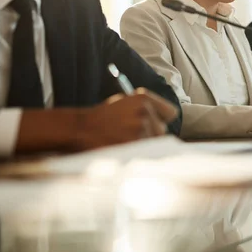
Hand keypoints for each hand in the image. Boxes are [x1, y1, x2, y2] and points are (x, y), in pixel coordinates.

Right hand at [17, 88, 178, 153]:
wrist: (80, 128)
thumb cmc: (102, 118)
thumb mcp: (125, 104)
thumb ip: (146, 109)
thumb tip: (165, 123)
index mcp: (144, 97)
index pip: (170, 113)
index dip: (162, 120)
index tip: (157, 124)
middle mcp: (145, 110)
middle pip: (163, 131)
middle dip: (151, 135)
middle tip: (133, 136)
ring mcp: (140, 128)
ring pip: (154, 144)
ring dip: (143, 146)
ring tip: (124, 142)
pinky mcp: (134, 144)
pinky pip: (145, 153)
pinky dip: (137, 154)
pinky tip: (123, 149)